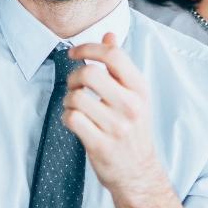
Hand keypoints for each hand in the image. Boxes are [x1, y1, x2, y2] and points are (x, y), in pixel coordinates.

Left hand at [64, 35, 166, 202]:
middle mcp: (131, 106)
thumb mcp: (135, 95)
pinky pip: (72, 119)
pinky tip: (75, 121)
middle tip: (75, 86)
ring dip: (69, 99)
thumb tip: (109, 35)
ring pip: (76, 97)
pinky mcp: (100, 145)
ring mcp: (116, 126)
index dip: (88, 48)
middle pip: (89, 73)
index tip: (75, 53)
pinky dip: (67, 117)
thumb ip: (120, 65)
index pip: (113, 55)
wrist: (139, 172)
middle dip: (74, 76)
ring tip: (76, 106)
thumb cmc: (133, 129)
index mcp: (140, 89)